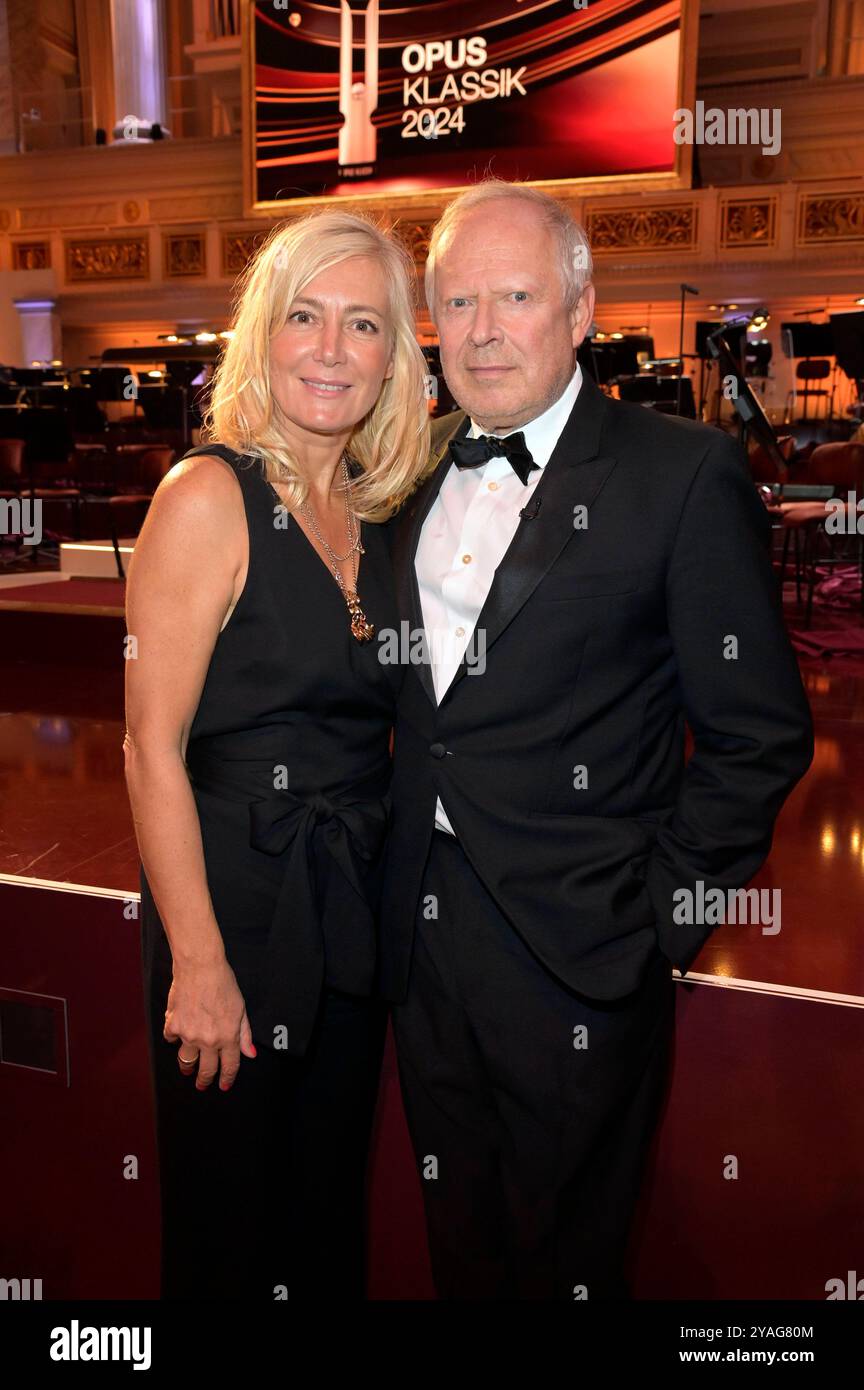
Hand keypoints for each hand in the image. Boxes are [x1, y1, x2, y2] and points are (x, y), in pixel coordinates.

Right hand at [163, 956, 255, 1090]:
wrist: (200, 967)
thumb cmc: (224, 984)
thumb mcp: (241, 1009)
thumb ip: (245, 1034)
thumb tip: (250, 1054)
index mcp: (228, 1037)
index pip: (229, 1066)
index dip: (227, 1078)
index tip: (224, 1086)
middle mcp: (208, 1040)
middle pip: (206, 1070)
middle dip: (205, 1080)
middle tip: (202, 1085)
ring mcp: (188, 1034)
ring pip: (186, 1060)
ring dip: (187, 1067)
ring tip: (187, 1069)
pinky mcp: (173, 1025)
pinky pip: (171, 1039)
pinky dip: (174, 1038)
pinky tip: (177, 1035)